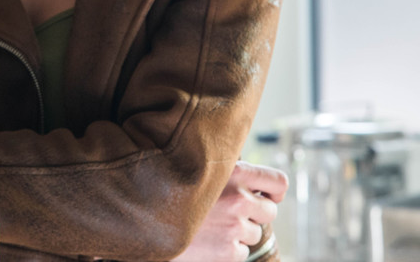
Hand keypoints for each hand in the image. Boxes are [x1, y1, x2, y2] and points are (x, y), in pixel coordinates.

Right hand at [172, 161, 287, 261]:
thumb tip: (247, 178)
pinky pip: (241, 252)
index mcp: (233, 172)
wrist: (140, 221)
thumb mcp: (195, 167)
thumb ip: (223, 170)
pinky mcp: (228, 252)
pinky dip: (227, 250)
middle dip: (254, 214)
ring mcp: (234, 227)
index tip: (266, 196)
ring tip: (211, 226)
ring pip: (254, 233)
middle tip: (230, 213)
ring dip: (238, 233)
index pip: (278, 182)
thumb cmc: (167, 189)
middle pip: (269, 211)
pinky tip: (207, 241)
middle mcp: (237, 199)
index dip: (274, 191)